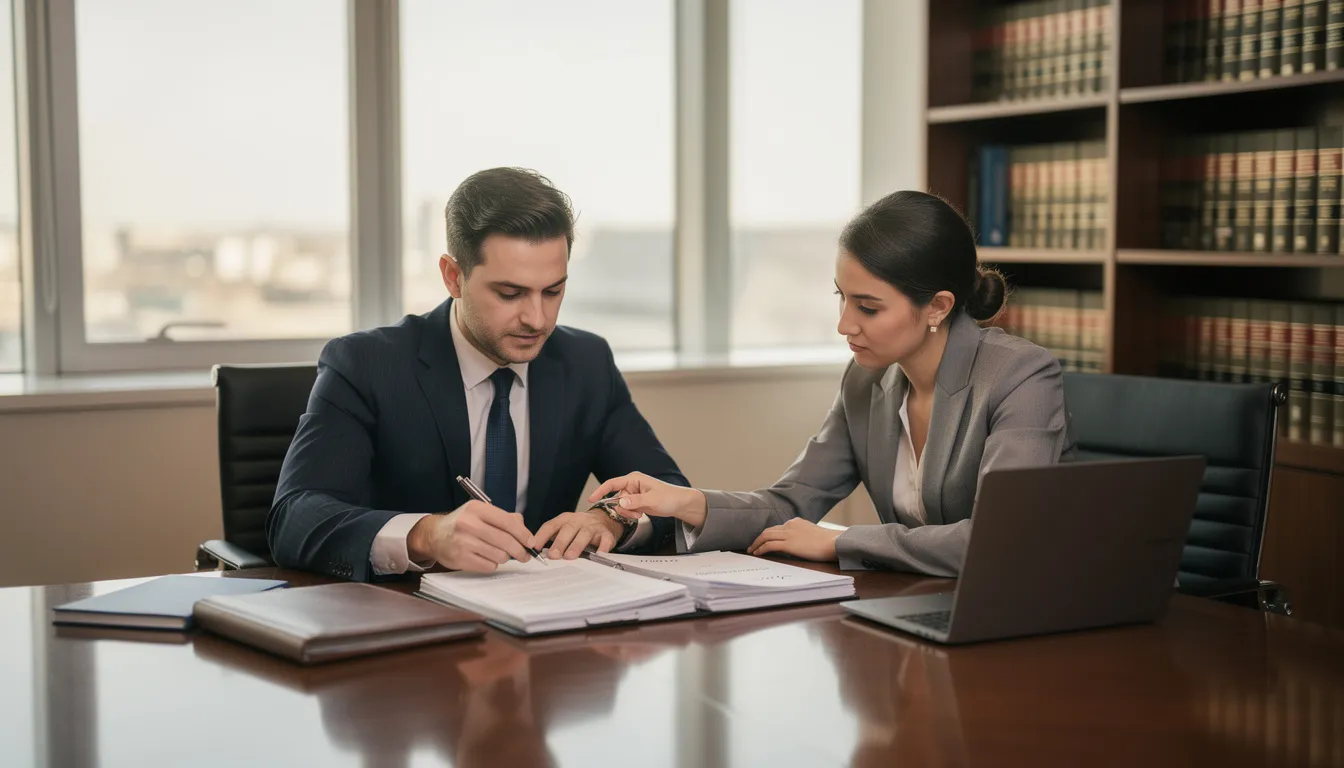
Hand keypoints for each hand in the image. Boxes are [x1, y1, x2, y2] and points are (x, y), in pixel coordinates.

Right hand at [407, 500, 533, 572]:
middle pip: (506, 541)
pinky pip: (488, 566)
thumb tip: (525, 532)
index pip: (507, 522)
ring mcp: (463, 542)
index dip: (523, 534)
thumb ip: (505, 518)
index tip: (531, 542)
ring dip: (504, 557)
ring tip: (500, 554)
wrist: (435, 535)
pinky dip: (492, 564)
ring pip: (499, 555)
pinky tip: (486, 558)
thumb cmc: (464, 523)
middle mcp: (468, 524)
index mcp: (477, 509)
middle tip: (524, 556)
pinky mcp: (460, 559)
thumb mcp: (482, 513)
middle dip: (519, 550)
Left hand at [532, 509, 623, 559]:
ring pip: (584, 534)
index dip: (542, 536)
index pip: (551, 526)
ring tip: (570, 556)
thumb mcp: (565, 529)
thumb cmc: (580, 528)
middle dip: (560, 542)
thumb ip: (553, 539)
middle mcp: (578, 520)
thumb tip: (537, 554)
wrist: (605, 520)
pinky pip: (605, 540)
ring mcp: (593, 526)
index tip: (534, 548)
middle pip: (568, 529)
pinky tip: (598, 554)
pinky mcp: (606, 534)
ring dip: (577, 545)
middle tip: (553, 555)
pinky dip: (602, 547)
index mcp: (565, 519)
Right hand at [587, 472, 707, 527]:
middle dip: (624, 509)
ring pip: (621, 506)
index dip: (600, 491)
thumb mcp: (652, 500)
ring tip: (640, 513)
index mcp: (634, 479)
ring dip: (628, 513)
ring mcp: (633, 493)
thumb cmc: (669, 497)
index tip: (591, 499)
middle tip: (637, 513)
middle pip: (616, 498)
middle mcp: (631, 485)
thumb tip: (621, 502)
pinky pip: (626, 509)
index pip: (612, 484)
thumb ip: (636, 501)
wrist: (679, 503)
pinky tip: (641, 513)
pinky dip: (631, 514)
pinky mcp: (635, 501)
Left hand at [747, 518, 841, 561]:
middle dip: (759, 538)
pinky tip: (758, 553)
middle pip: (769, 530)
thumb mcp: (812, 533)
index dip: (768, 534)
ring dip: (757, 543)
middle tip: (753, 546)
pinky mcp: (788, 544)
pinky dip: (761, 549)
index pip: (778, 527)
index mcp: (796, 522)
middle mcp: (790, 525)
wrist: (834, 542)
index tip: (763, 540)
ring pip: (766, 536)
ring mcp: (789, 534)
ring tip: (752, 550)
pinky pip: (770, 545)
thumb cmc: (828, 541)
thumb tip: (797, 544)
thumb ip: (802, 535)